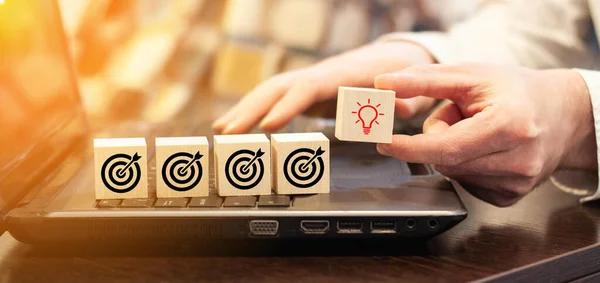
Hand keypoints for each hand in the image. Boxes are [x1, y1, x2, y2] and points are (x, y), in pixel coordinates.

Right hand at [212, 41, 435, 133]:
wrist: (392, 59)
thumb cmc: (399, 78)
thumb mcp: (410, 92)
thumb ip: (403, 102)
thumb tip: (393, 112)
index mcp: (342, 75)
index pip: (307, 88)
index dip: (288, 106)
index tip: (269, 125)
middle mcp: (320, 75)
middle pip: (278, 86)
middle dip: (251, 108)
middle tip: (228, 132)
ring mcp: (309, 81)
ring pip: (269, 90)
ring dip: (244, 109)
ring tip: (221, 130)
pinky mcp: (304, 90)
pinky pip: (273, 97)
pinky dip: (253, 109)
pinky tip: (236, 124)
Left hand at [374, 64, 596, 206]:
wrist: (561, 114)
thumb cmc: (516, 90)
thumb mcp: (470, 75)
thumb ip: (424, 80)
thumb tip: (384, 84)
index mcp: (509, 126)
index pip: (446, 147)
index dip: (410, 147)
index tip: (384, 143)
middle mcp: (518, 160)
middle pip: (445, 160)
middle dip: (437, 138)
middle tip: (456, 116)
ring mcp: (516, 184)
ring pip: (452, 173)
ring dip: (450, 152)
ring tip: (477, 131)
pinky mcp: (509, 197)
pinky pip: (464, 183)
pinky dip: (462, 165)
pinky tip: (483, 150)